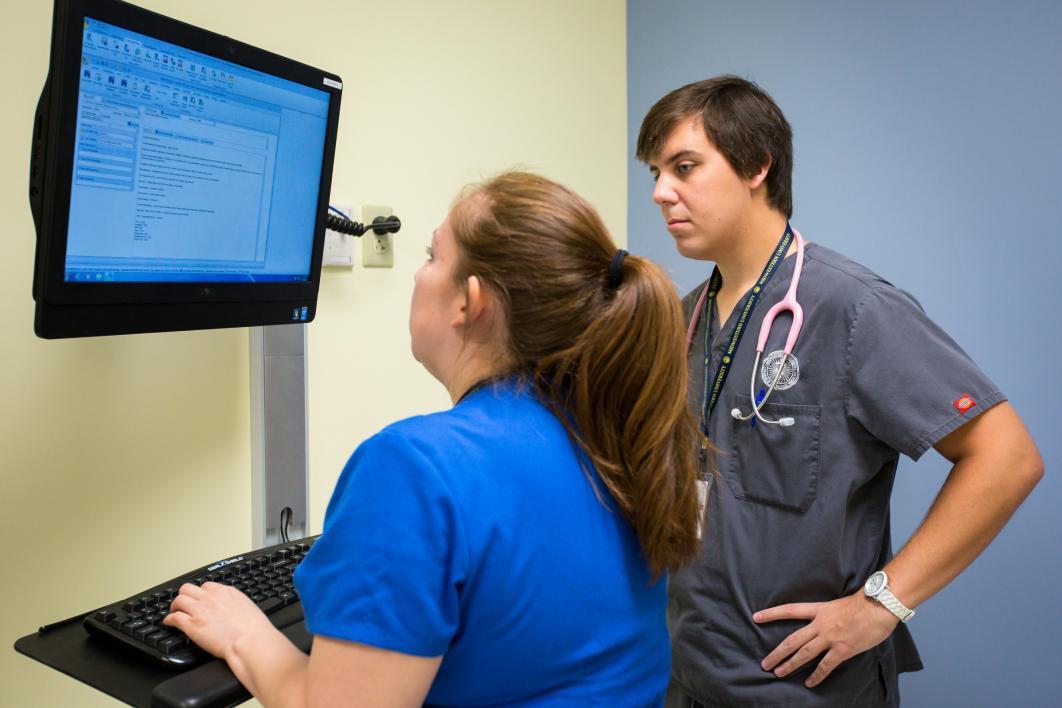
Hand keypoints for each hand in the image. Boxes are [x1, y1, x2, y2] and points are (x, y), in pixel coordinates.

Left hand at [163, 582, 275, 661]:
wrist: (250, 641)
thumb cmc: (254, 629)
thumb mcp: (247, 607)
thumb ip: (235, 604)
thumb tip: (232, 609)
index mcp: (226, 592)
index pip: (207, 586)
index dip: (201, 593)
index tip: (199, 599)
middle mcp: (211, 598)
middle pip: (188, 588)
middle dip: (184, 596)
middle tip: (183, 604)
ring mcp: (200, 610)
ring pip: (178, 600)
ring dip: (174, 606)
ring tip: (174, 612)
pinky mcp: (192, 625)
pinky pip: (174, 618)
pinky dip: (169, 620)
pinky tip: (169, 623)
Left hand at [754, 591, 898, 687]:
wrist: (879, 606)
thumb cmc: (865, 602)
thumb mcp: (840, 603)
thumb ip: (829, 614)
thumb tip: (826, 622)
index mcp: (819, 609)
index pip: (790, 610)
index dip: (772, 614)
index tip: (756, 617)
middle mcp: (820, 624)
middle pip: (792, 639)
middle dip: (777, 652)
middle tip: (765, 663)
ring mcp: (830, 638)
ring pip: (804, 654)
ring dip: (790, 664)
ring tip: (778, 673)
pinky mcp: (842, 650)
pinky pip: (826, 666)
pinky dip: (817, 676)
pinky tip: (810, 683)